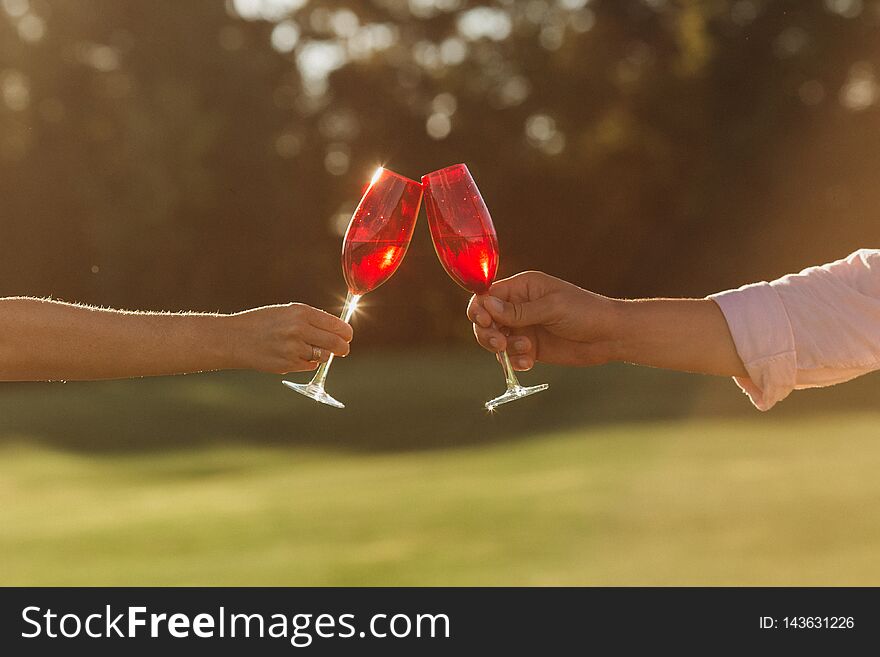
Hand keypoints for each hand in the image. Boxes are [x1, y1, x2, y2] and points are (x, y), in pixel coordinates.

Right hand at [230, 303, 352, 373]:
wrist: (234, 338)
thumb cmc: (262, 323)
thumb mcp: (287, 312)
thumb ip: (311, 320)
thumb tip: (338, 331)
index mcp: (301, 312)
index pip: (336, 325)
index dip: (346, 333)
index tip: (347, 336)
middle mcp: (299, 329)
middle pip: (336, 343)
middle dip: (343, 348)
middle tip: (343, 349)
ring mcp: (294, 349)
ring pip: (324, 357)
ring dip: (322, 355)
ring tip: (309, 349)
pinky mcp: (288, 365)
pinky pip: (310, 366)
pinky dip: (308, 363)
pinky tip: (294, 355)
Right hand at [467, 271, 621, 370]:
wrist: (610, 336)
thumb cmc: (585, 312)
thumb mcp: (552, 308)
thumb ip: (518, 310)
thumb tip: (486, 304)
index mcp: (522, 287)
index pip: (486, 296)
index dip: (480, 310)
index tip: (485, 322)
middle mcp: (518, 307)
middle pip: (485, 320)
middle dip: (487, 333)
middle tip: (500, 344)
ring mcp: (523, 328)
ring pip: (494, 340)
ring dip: (503, 349)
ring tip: (526, 350)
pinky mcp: (530, 348)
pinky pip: (510, 357)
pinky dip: (515, 362)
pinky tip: (530, 363)